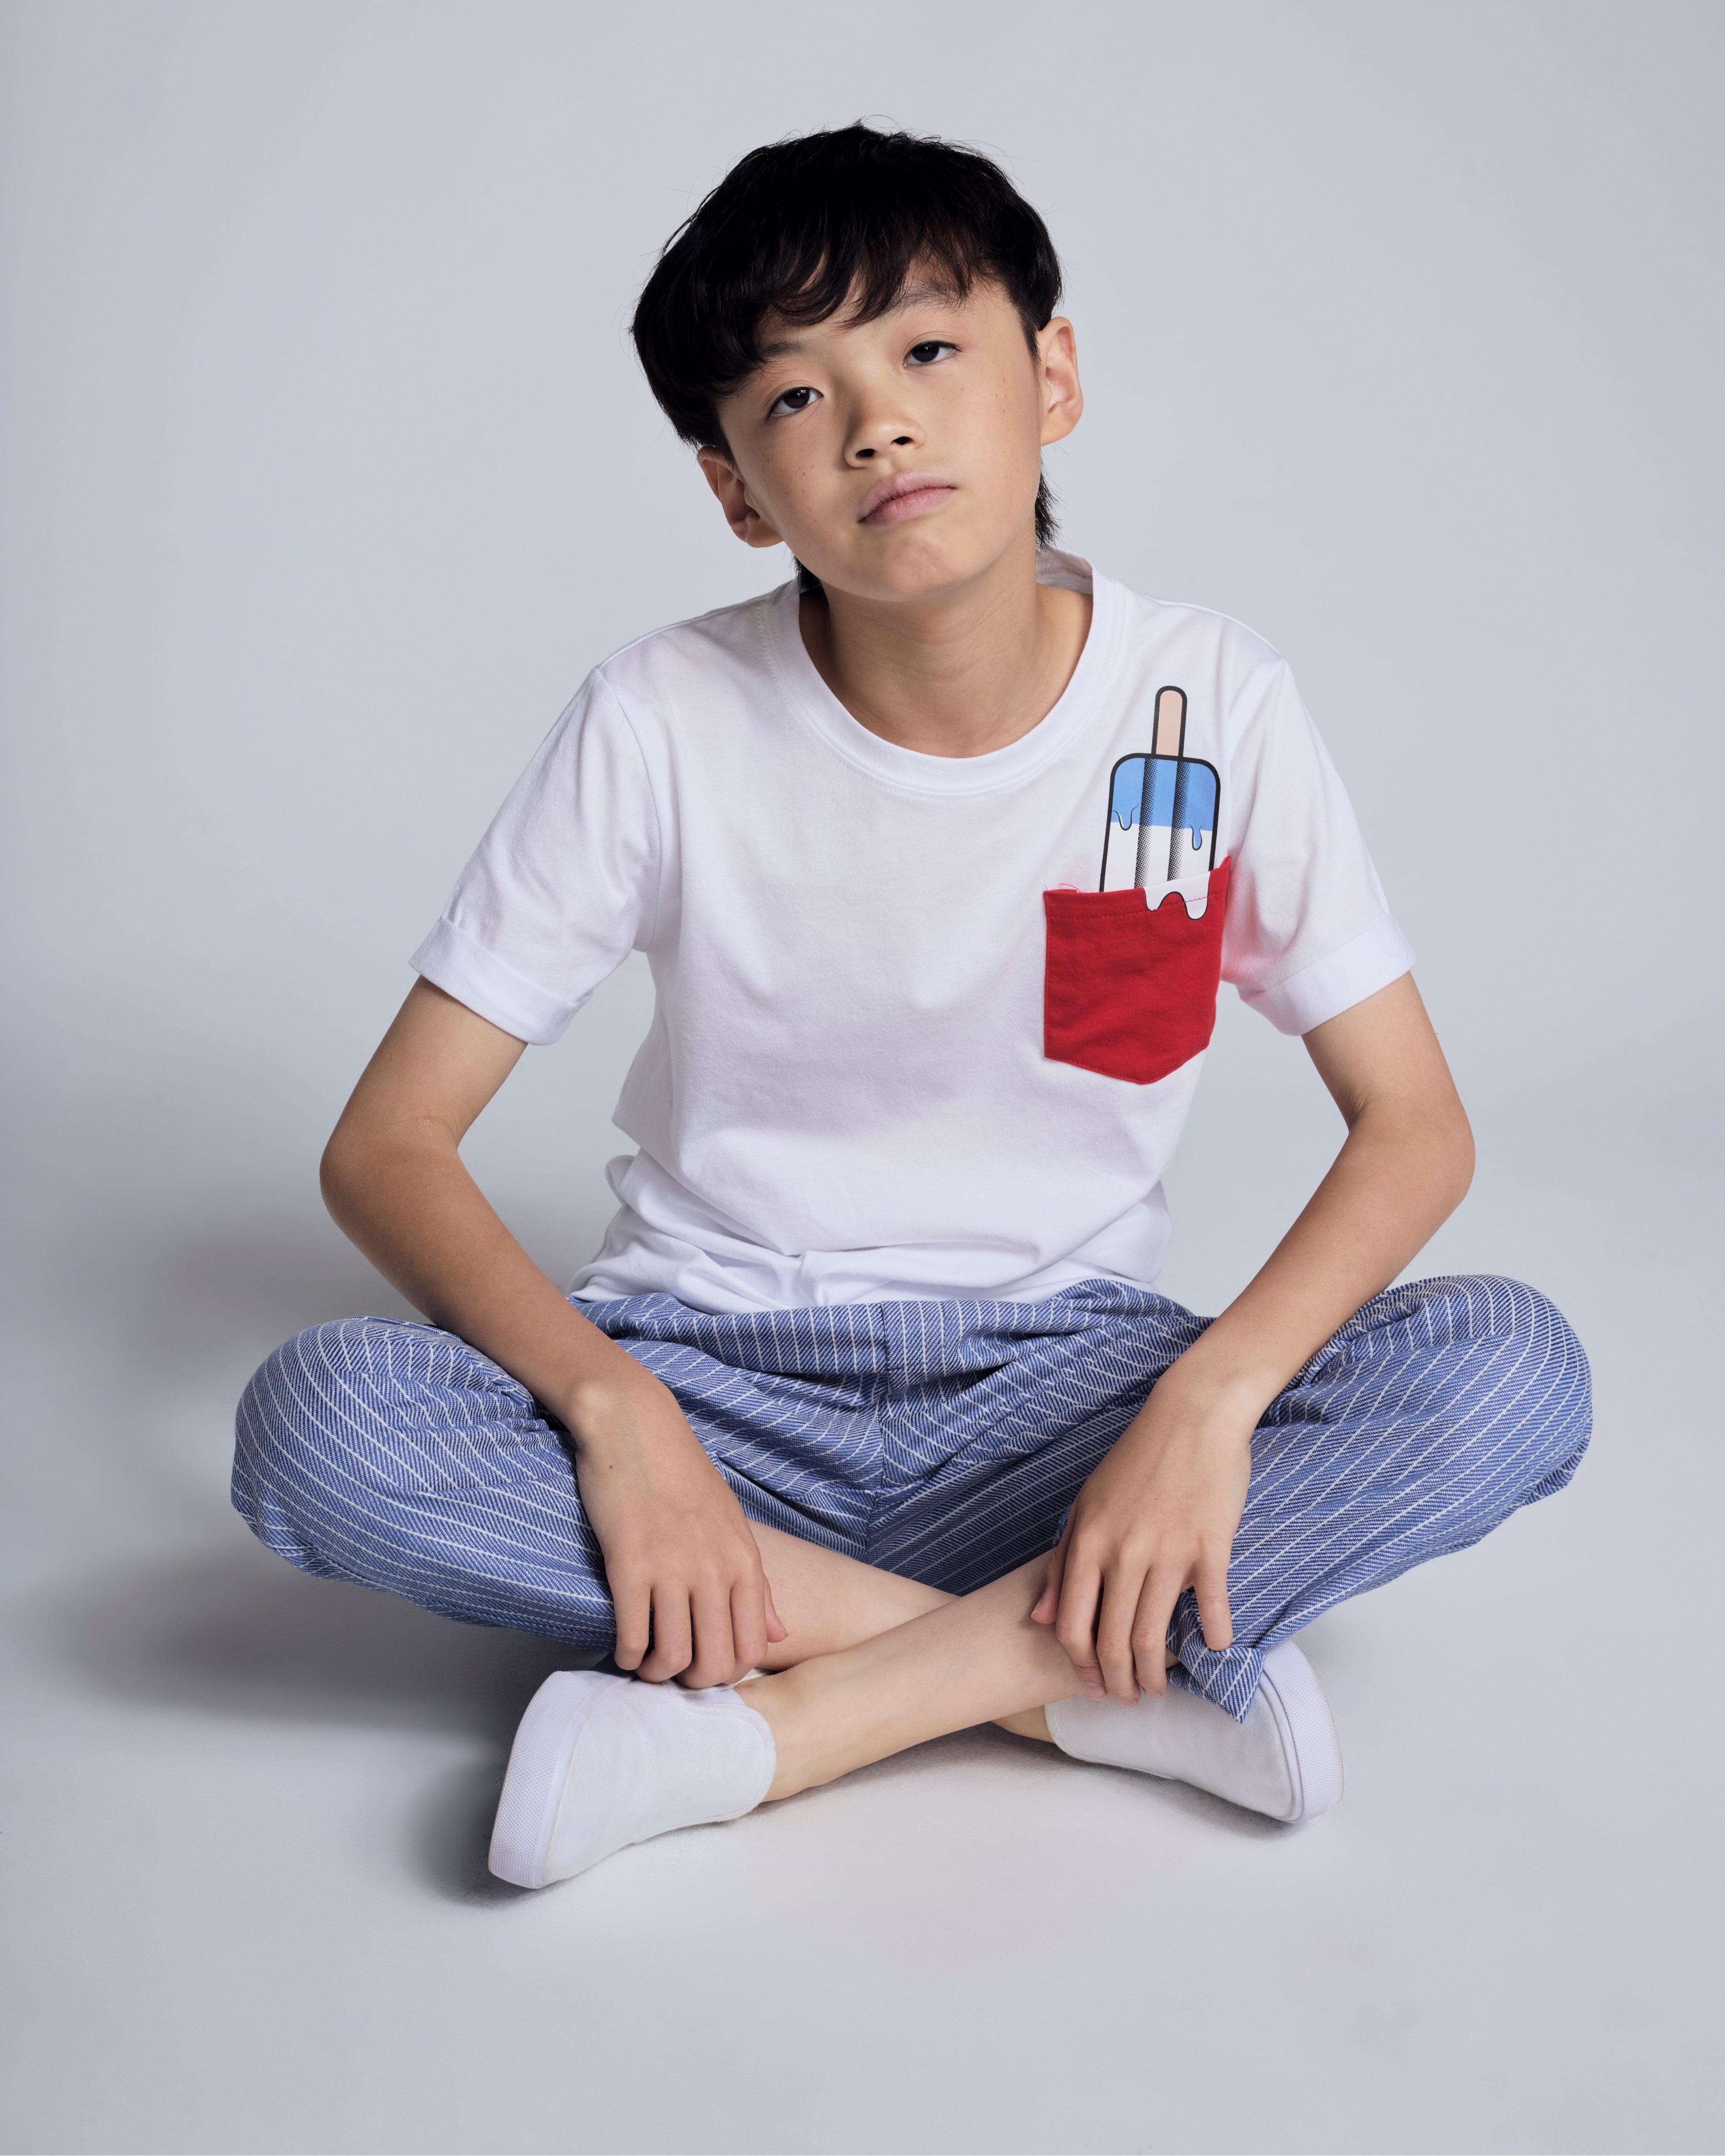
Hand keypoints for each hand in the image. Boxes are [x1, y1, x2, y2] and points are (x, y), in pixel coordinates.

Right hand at [566, 1365, 785, 1687]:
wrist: (636, 1427)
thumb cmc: (682, 1474)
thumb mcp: (731, 1523)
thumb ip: (757, 1584)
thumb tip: (780, 1634)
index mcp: (743, 1561)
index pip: (752, 1648)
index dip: (728, 1673)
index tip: (705, 1666)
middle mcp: (714, 1570)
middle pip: (714, 1663)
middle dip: (692, 1682)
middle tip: (673, 1673)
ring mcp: (672, 1569)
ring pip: (672, 1658)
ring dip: (655, 1674)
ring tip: (645, 1664)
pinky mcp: (629, 1565)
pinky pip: (632, 1636)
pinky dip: (627, 1656)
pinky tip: (624, 1649)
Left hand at [1033, 1374, 1253, 1702]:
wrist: (1191, 1416)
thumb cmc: (1136, 1460)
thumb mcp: (1085, 1505)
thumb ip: (1064, 1563)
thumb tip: (1044, 1618)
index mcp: (1088, 1543)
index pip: (1073, 1626)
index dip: (1080, 1666)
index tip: (1091, 1685)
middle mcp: (1122, 1555)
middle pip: (1112, 1641)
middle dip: (1117, 1682)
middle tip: (1127, 1700)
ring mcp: (1167, 1553)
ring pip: (1153, 1636)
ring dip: (1154, 1674)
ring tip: (1158, 1688)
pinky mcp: (1209, 1548)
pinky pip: (1210, 1609)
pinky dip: (1211, 1638)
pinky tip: (1211, 1651)